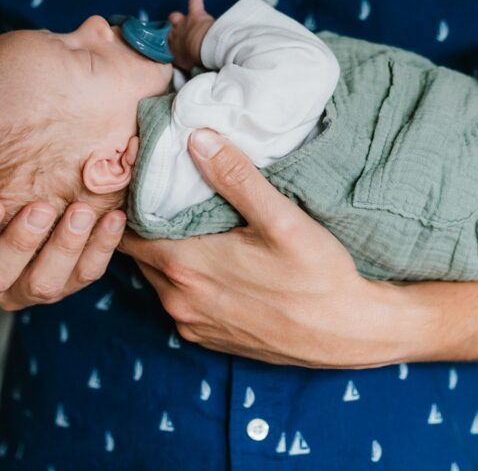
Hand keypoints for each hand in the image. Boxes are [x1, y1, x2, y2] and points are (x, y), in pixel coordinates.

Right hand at [0, 140, 125, 310]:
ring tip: (80, 210)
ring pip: (42, 285)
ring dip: (63, 250)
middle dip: (20, 243)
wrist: (3, 209)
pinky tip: (112, 215)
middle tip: (41, 207)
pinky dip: (100, 249)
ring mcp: (25, 289)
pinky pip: (85, 276)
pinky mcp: (65, 283)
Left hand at [119, 129, 410, 366]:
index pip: (127, 230)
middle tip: (163, 192)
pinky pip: (180, 302)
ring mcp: (193, 324)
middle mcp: (178, 300)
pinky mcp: (210, 340)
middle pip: (140, 254)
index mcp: (185, 266)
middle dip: (144, 224)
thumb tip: (196, 137)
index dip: (129, 203)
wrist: (350, 333)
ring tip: (188, 222)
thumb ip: (236, 177)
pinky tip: (212, 260)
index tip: (141, 178)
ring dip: (165, 253)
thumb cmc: (319, 276)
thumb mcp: (283, 219)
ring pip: (159, 279)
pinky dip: (185, 280)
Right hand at [167, 0, 213, 70]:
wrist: (205, 49)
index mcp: (171, 47)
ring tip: (177, 18)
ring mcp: (184, 23)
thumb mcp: (185, 65)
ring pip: (174, 17)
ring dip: (176, 18)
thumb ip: (181, 61)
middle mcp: (173, 34)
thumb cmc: (196, 60)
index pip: (163, 43)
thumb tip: (183, 64)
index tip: (166, 46)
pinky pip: (194, 2)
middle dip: (168, 30)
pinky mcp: (196, 15)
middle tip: (172, 33)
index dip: (165, 44)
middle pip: (166, 29)